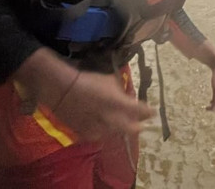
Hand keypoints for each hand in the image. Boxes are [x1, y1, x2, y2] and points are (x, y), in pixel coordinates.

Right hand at [17, 49, 153, 141]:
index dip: (149, 112)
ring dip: (119, 128)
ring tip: (121, 123)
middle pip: (130, 128)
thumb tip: (126, 96)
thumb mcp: (108, 79)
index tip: (154, 112)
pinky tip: (103, 126)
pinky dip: (103, 131)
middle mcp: (110, 118)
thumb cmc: (87, 78)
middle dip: (138, 126)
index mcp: (117, 102)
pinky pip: (98, 135)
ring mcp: (97, 127)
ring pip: (114, 133)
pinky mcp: (84, 132)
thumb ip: (120, 90)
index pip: (140, 110)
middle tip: (143, 124)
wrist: (60, 88)